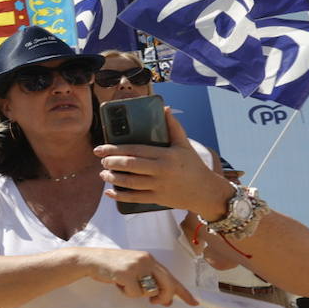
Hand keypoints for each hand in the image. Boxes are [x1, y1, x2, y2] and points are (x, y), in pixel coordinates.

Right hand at [81, 247, 197, 306]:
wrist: (91, 260)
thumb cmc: (112, 268)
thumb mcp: (134, 271)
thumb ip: (150, 282)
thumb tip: (166, 301)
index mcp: (150, 259)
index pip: (171, 277)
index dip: (183, 292)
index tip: (194, 303)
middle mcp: (146, 260)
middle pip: (167, 285)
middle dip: (164, 297)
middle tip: (157, 303)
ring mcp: (137, 266)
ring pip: (150, 291)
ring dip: (137, 293)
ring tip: (125, 285)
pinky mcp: (127, 273)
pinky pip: (135, 293)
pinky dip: (126, 293)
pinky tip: (117, 284)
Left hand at [95, 107, 231, 220]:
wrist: (207, 192)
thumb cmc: (193, 165)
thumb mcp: (184, 145)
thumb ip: (173, 126)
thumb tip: (165, 108)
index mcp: (166, 155)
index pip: (135, 150)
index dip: (115, 149)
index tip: (101, 148)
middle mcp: (161, 170)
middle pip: (130, 165)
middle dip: (111, 163)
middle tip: (101, 160)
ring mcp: (159, 186)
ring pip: (130, 182)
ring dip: (113, 178)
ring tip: (103, 174)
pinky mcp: (158, 199)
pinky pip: (135, 198)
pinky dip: (120, 196)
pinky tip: (109, 192)